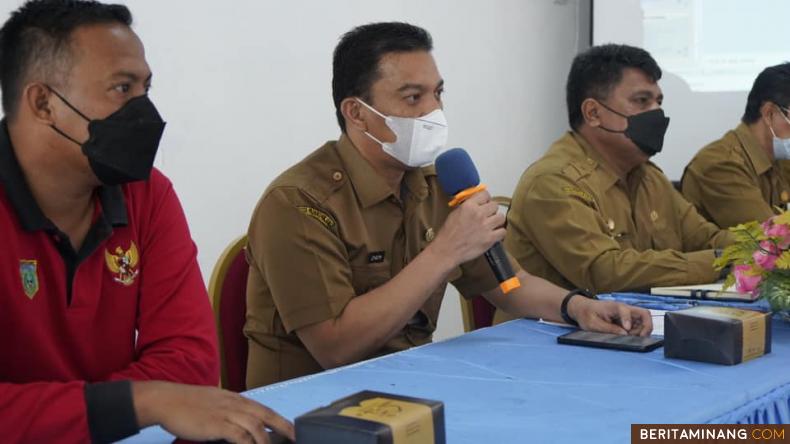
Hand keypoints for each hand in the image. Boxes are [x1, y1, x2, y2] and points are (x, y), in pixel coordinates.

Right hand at [133, 381, 294, 443]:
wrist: (166, 399)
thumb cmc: (187, 404)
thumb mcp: (214, 404)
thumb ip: (229, 412)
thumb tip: (239, 426)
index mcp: (235, 399)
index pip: (263, 408)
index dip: (279, 419)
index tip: (291, 429)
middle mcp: (235, 404)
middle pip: (266, 415)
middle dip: (284, 428)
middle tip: (295, 438)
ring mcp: (226, 413)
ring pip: (256, 426)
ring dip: (267, 440)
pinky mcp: (217, 424)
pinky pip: (240, 435)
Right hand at [429, 190, 505, 266]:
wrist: (447, 250)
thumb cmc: (448, 233)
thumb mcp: (455, 213)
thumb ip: (467, 206)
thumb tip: (477, 203)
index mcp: (469, 206)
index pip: (485, 194)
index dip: (485, 199)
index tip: (484, 203)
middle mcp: (479, 214)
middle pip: (495, 205)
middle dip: (491, 210)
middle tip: (487, 216)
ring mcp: (486, 226)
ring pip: (501, 217)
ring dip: (497, 221)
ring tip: (491, 225)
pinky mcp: (490, 239)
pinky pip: (503, 231)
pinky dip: (499, 233)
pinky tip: (494, 234)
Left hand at [567, 298, 652, 336]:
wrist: (583, 309)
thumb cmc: (587, 314)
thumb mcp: (593, 324)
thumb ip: (608, 329)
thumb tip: (624, 334)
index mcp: (613, 307)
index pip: (625, 310)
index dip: (628, 320)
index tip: (626, 331)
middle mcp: (624, 308)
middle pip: (644, 314)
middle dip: (645, 327)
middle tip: (636, 338)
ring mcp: (627, 314)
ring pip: (644, 321)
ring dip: (641, 331)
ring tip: (629, 337)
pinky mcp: (627, 319)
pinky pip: (638, 325)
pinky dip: (637, 332)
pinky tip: (628, 336)